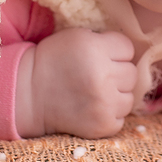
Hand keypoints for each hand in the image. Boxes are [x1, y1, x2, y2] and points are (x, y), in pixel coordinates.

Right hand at [17, 28, 136, 138]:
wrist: (29, 94)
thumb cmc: (54, 61)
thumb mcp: (77, 37)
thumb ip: (104, 40)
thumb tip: (131, 53)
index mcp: (95, 49)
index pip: (128, 48)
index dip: (115, 52)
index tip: (100, 57)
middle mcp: (103, 76)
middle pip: (132, 73)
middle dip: (117, 74)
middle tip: (97, 77)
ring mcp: (104, 103)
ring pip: (129, 98)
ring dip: (116, 96)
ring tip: (94, 94)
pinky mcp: (103, 125)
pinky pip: (121, 119)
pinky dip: (109, 115)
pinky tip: (92, 109)